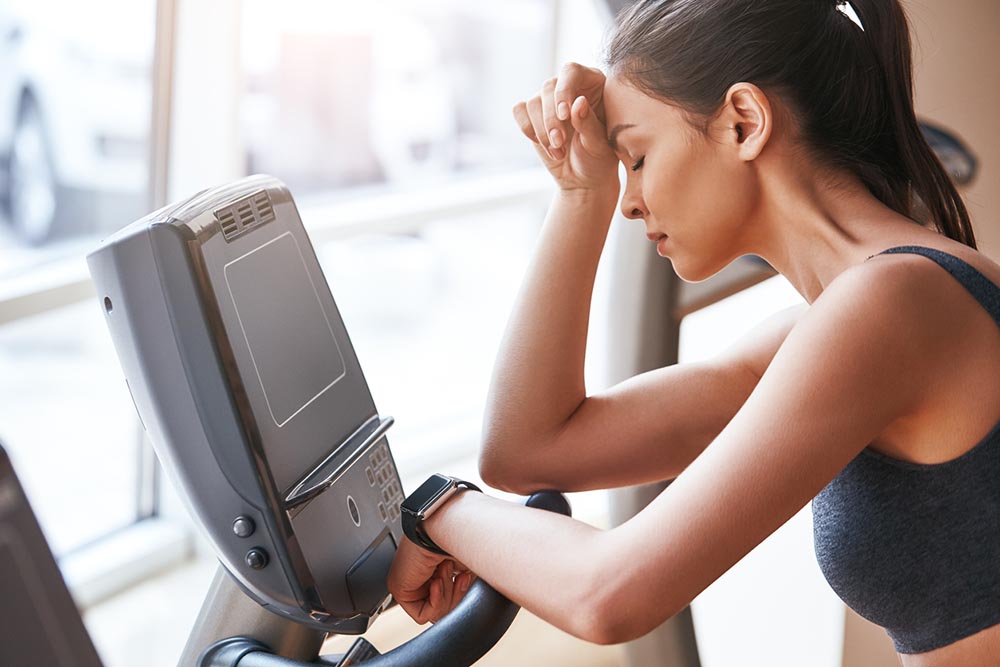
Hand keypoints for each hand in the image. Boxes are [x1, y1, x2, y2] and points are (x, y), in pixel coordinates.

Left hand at [387, 536, 476, 623]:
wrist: (445, 528)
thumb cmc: (459, 538)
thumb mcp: (469, 567)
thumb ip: (468, 586)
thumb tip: (475, 602)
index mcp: (435, 566)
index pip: (448, 596)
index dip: (461, 591)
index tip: (466, 576)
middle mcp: (420, 574)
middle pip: (443, 606)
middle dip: (455, 593)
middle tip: (458, 575)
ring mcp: (408, 581)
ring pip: (433, 610)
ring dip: (445, 592)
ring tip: (444, 570)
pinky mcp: (399, 589)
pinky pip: (421, 614)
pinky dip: (435, 602)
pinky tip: (436, 582)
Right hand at [512, 62, 618, 193]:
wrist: (583, 177)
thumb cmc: (598, 158)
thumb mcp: (599, 144)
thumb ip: (589, 123)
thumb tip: (578, 102)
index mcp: (593, 83)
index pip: (571, 72)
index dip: (564, 91)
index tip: (565, 116)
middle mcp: (569, 85)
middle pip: (549, 86)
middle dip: (551, 118)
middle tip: (560, 143)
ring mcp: (549, 98)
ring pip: (533, 102)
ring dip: (542, 130)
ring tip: (557, 150)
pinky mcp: (533, 113)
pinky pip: (520, 111)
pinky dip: (529, 130)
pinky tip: (546, 146)